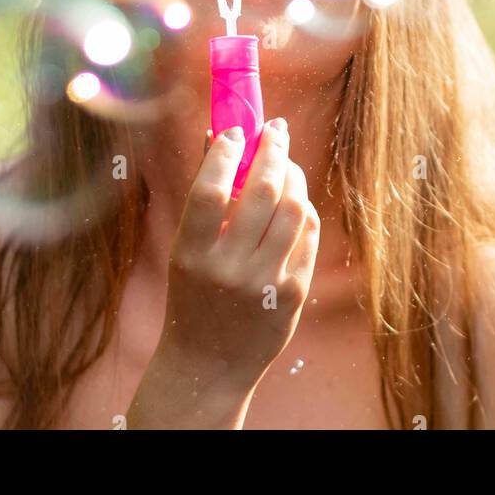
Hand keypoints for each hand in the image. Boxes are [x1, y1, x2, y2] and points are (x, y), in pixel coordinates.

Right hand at [154, 117, 319, 393]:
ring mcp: (265, 283)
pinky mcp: (293, 293)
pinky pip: (308, 234)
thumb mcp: (186, 248)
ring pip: (293, 208)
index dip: (225, 153)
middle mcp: (229, 269)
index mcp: (192, 254)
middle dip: (272, 151)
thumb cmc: (193, 293)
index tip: (235, 131)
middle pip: (262, 191)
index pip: (211, 189)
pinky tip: (294, 200)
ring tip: (285, 163)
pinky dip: (302, 209)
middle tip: (275, 129)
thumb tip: (218, 135)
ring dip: (292, 175)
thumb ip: (204, 193)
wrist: (208, 364)